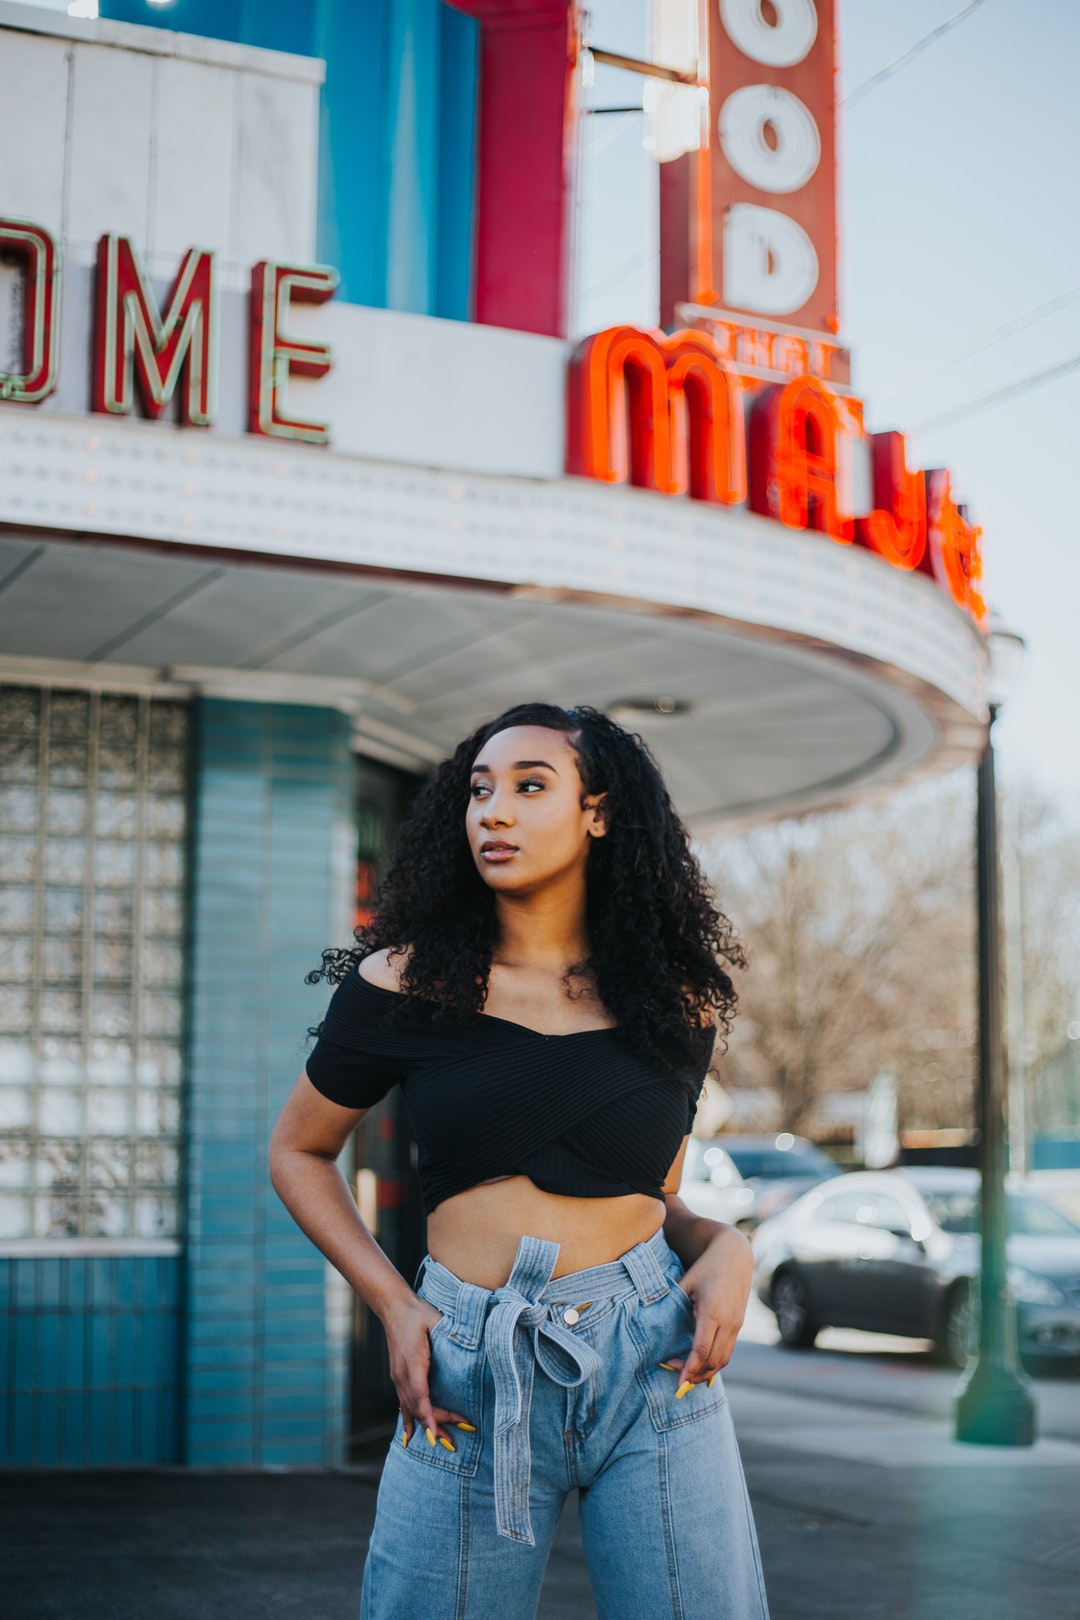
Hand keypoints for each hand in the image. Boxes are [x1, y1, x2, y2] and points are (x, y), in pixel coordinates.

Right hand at [382, 1294, 472, 1448]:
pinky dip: (408, 1421)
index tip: (434, 1435)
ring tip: (445, 1441)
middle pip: (417, 1407)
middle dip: (436, 1424)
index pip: (419, 1395)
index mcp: (412, 1362)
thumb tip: (470, 1343)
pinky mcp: (398, 1376)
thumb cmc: (416, 1313)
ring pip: (410, 1409)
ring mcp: (398, 1377)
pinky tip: (410, 1436)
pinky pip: (403, 1404)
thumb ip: (451, 1333)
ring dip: (426, 1426)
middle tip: (459, 1434)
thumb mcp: (435, 1320)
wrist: (393, 1307)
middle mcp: (402, 1374)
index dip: (427, 1416)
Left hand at [668, 1225, 753, 1387]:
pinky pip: (728, 1352)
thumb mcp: (685, 1282)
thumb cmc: (705, 1268)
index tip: (678, 1382)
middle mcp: (728, 1322)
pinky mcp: (739, 1325)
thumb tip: (653, 1323)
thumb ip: (672, 1303)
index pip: (700, 1350)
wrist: (734, 1256)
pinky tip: (702, 1368)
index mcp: (711, 1312)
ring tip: (688, 1378)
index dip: (689, 1369)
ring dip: (707, 1373)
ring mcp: (736, 1325)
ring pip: (724, 1360)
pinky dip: (716, 1364)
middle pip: (713, 1361)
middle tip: (678, 1383)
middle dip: (696, 1376)